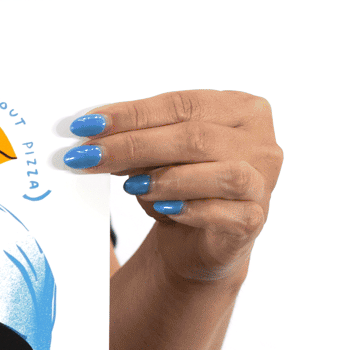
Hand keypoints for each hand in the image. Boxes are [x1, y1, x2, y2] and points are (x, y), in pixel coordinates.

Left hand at [65, 91, 281, 284]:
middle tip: (88, 157)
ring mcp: (263, 179)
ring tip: (129, 186)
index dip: (131, 114)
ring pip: (219, 170)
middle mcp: (258, 139)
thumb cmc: (178, 191)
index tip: (86, 126)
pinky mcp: (254, 218)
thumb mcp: (153, 162)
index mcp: (238, 109)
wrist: (197, 245)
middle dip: (134, 145)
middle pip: (194, 136)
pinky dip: (192, 210)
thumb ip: (136, 145)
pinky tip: (165, 211)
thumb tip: (95, 137)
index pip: (181, 104)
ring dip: (167, 178)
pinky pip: (227, 211)